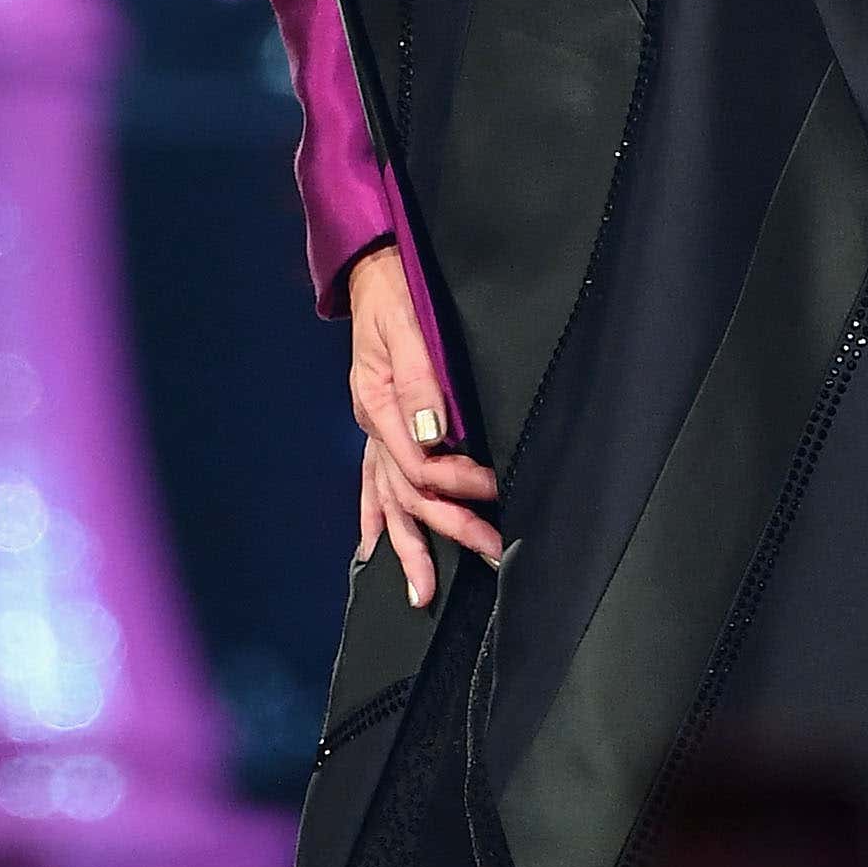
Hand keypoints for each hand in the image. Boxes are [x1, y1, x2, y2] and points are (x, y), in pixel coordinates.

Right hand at [345, 241, 501, 608]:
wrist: (373, 272)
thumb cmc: (397, 295)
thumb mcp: (409, 328)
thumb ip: (421, 382)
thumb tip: (435, 434)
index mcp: (381, 406)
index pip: (419, 464)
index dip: (458, 483)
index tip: (496, 491)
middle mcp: (374, 426)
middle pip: (408, 493)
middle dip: (448, 529)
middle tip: (489, 556)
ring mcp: (372, 431)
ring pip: (388, 500)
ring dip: (408, 546)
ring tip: (420, 593)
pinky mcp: (377, 428)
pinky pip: (371, 484)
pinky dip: (374, 519)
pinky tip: (376, 551)